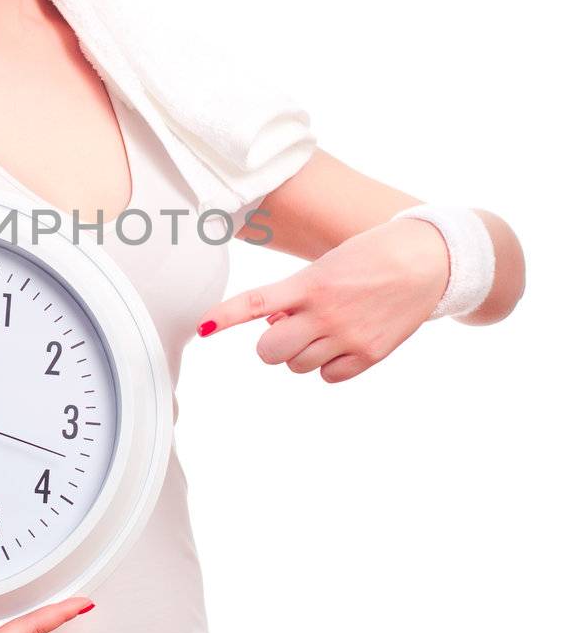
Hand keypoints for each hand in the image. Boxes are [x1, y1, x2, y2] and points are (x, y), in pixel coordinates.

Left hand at [196, 217, 451, 383]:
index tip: (204, 326)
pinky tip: (341, 343)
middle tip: (287, 328)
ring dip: (299, 352)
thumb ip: (298, 295)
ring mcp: (348, 337)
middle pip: (270, 351)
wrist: (428, 261)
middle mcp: (325, 314)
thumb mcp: (327, 264)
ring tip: (322, 329)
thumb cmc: (371, 255)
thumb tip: (275, 327)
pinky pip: (327, 376)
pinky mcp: (369, 355)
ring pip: (296, 366)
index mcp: (311, 284)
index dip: (227, 315)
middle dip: (270, 343)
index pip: (257, 302)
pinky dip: (326, 365)